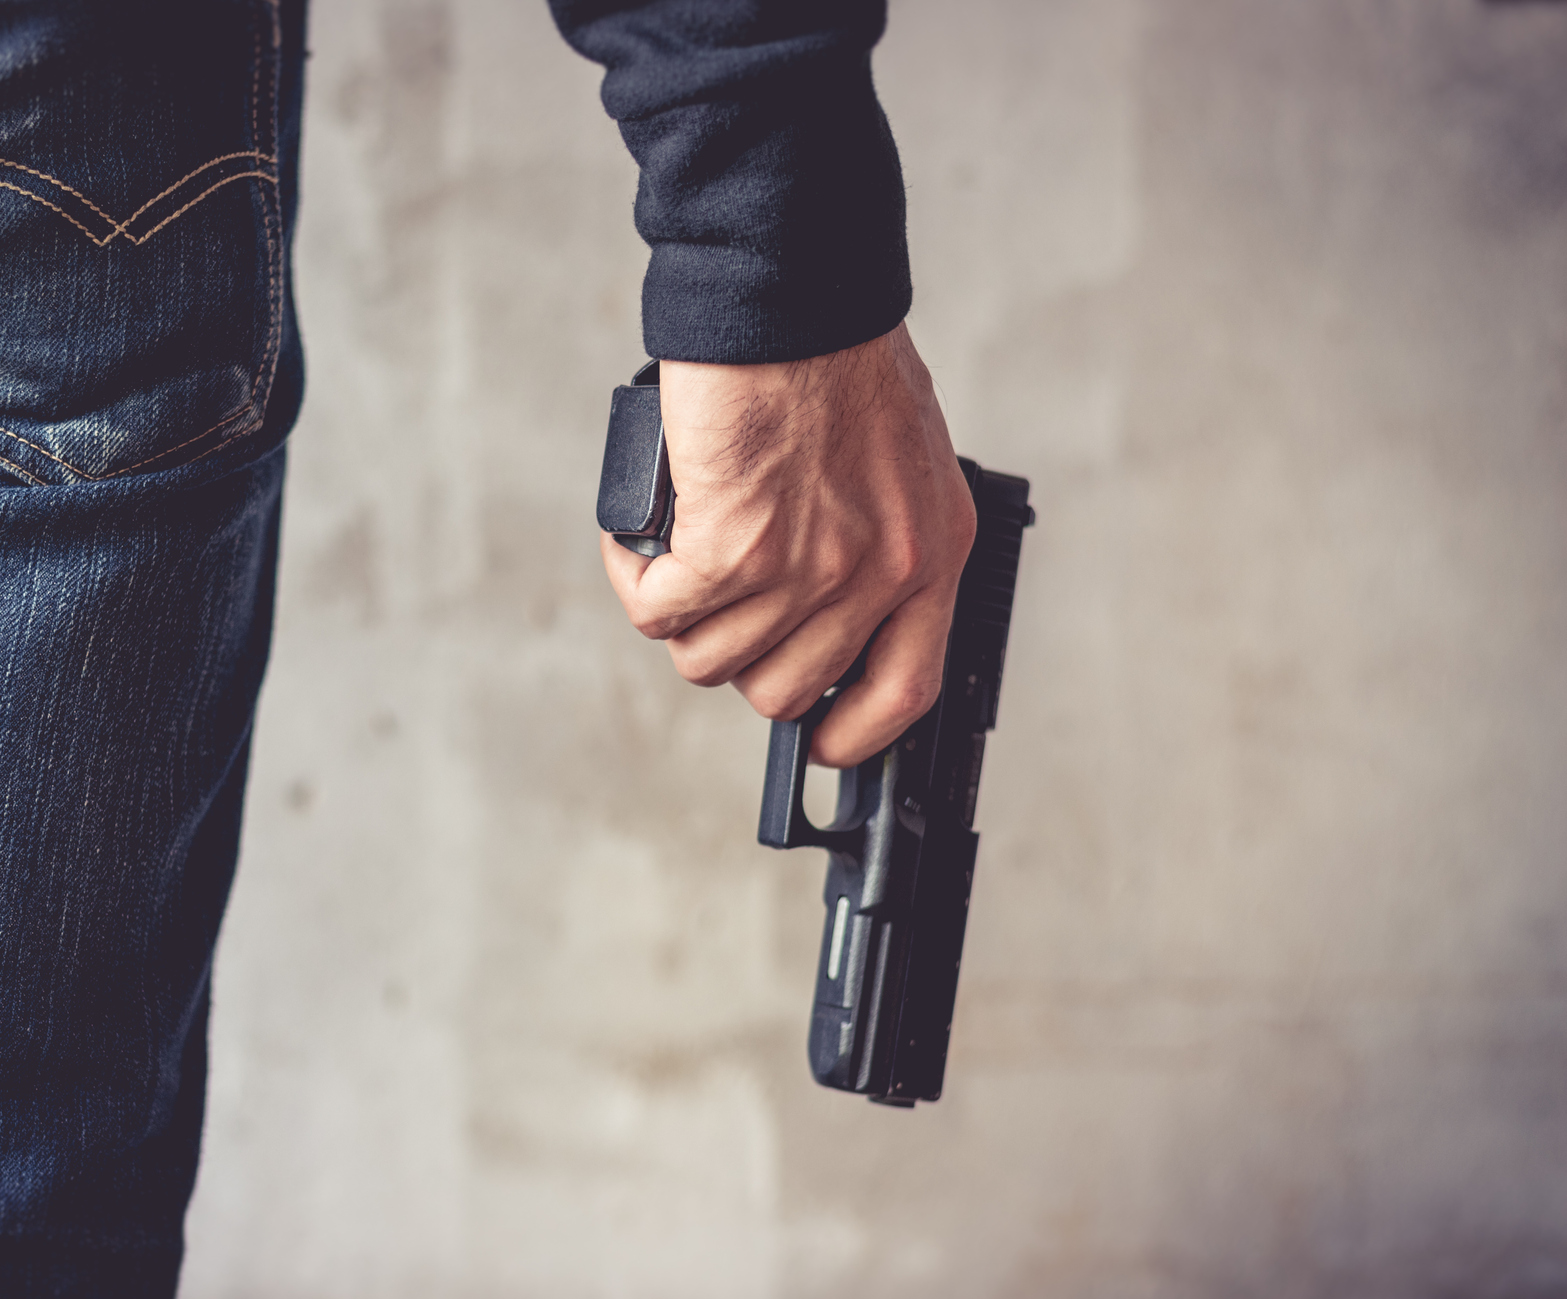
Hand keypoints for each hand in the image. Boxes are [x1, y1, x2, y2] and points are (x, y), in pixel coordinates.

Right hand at [599, 323, 975, 767]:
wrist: (792, 289)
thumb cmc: (836, 353)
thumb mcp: (901, 460)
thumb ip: (877, 537)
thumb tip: (821, 601)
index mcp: (930, 554)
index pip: (904, 693)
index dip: (855, 733)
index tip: (823, 740)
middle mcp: (876, 573)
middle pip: (785, 689)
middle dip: (739, 655)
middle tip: (718, 602)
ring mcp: (805, 568)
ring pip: (710, 660)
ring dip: (678, 618)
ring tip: (671, 558)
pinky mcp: (731, 548)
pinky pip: (661, 614)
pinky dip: (636, 581)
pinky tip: (638, 542)